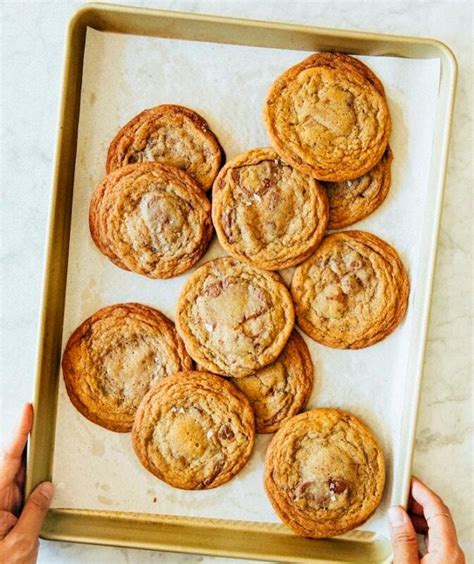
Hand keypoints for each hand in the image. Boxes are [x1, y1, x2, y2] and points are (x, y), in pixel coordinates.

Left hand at [0, 403, 52, 563]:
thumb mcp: (22, 544)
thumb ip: (35, 511)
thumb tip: (46, 487)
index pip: (9, 458)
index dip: (19, 432)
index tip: (27, 409)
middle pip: (14, 462)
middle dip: (27, 440)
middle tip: (38, 415)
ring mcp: (0, 506)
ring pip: (19, 474)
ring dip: (32, 461)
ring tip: (43, 442)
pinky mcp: (5, 514)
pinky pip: (22, 489)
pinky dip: (32, 480)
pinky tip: (41, 474)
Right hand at [388, 476, 464, 562]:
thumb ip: (402, 540)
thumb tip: (397, 514)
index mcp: (448, 549)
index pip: (437, 508)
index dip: (421, 491)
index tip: (407, 481)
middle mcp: (453, 553)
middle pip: (438, 516)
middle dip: (417, 501)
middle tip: (398, 494)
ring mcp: (450, 561)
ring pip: (436, 529)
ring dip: (417, 516)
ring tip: (397, 513)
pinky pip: (434, 541)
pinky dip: (419, 531)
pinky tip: (404, 533)